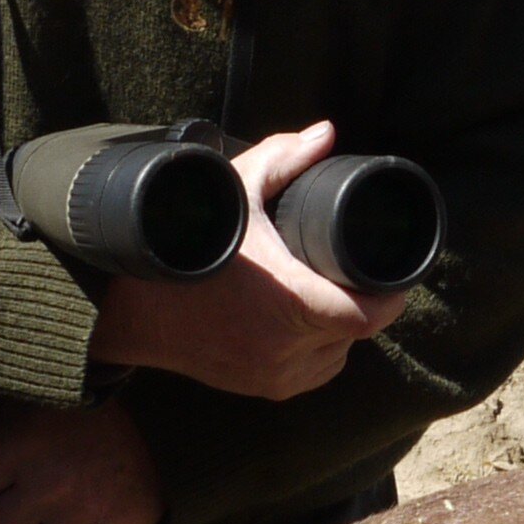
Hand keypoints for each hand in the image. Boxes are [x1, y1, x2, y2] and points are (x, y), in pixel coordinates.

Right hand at [87, 119, 408, 400]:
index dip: (390, 294)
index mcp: (291, 306)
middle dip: (360, 300)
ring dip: (339, 326)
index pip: (370, 315)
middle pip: (356, 330)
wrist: (129, 308)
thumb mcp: (233, 191)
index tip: (394, 271)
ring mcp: (274, 375)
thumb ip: (283, 159)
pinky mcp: (261, 389)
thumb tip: (325, 134)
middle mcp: (287, 350)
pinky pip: (313, 371)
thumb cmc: (185, 248)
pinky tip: (303, 321)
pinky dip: (317, 348)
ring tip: (324, 291)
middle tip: (351, 268)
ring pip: (338, 353)